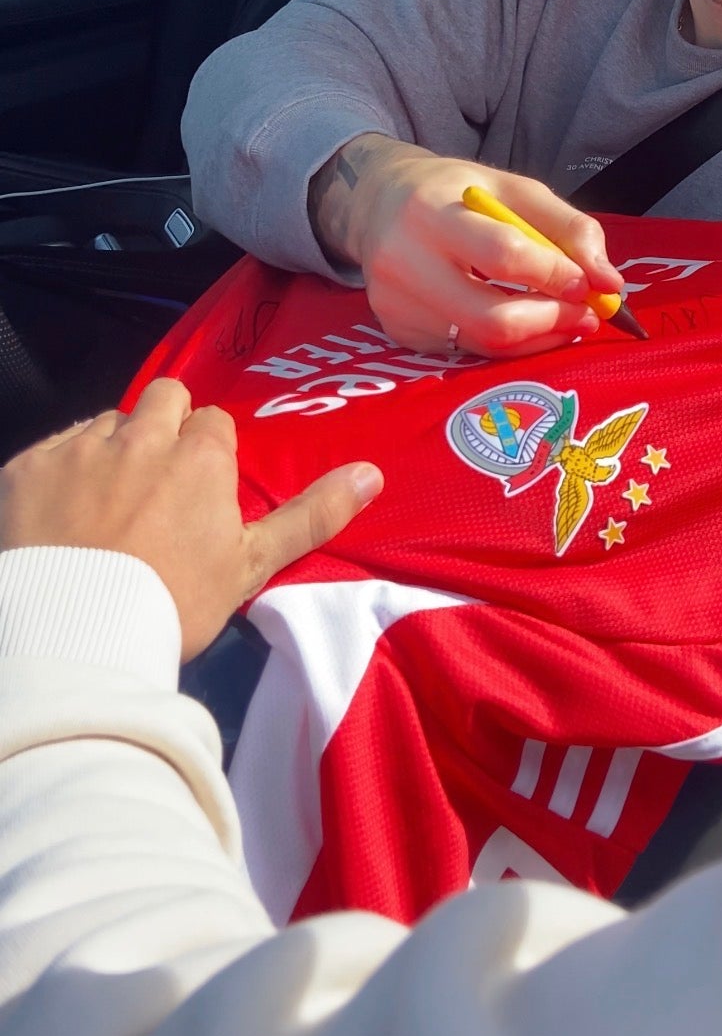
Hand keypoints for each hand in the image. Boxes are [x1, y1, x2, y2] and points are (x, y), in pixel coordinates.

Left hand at [0, 379, 383, 660]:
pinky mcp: (27, 466)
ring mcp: (79, 448)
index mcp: (200, 456)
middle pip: (162, 399)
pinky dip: (61, 473)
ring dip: (112, 448)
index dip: (209, 453)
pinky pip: (52, 448)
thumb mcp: (250, 566)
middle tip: (157, 481)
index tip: (201, 491)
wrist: (75, 636)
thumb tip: (372, 472)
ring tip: (107, 504)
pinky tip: (63, 515)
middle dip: (164, 426)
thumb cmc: (173, 602)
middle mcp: (141, 435)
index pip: (213, 423)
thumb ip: (311, 515)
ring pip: (106, 423)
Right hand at [308, 134, 621, 358]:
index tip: (589, 284)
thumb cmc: (455, 192)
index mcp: (431, 212)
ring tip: (565, 319)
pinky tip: (523, 322)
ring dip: (538, 338)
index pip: (503, 254)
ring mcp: (396, 306)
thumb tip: (610, 283)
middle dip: (552, 321)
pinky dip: (508, 343)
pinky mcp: (397, 332)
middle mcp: (403, 263)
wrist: (377, 202)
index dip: (555, 274)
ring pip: (483, 343)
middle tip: (586, 315)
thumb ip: (568, 227)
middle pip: (492, 317)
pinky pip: (467, 351)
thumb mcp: (513, 188)